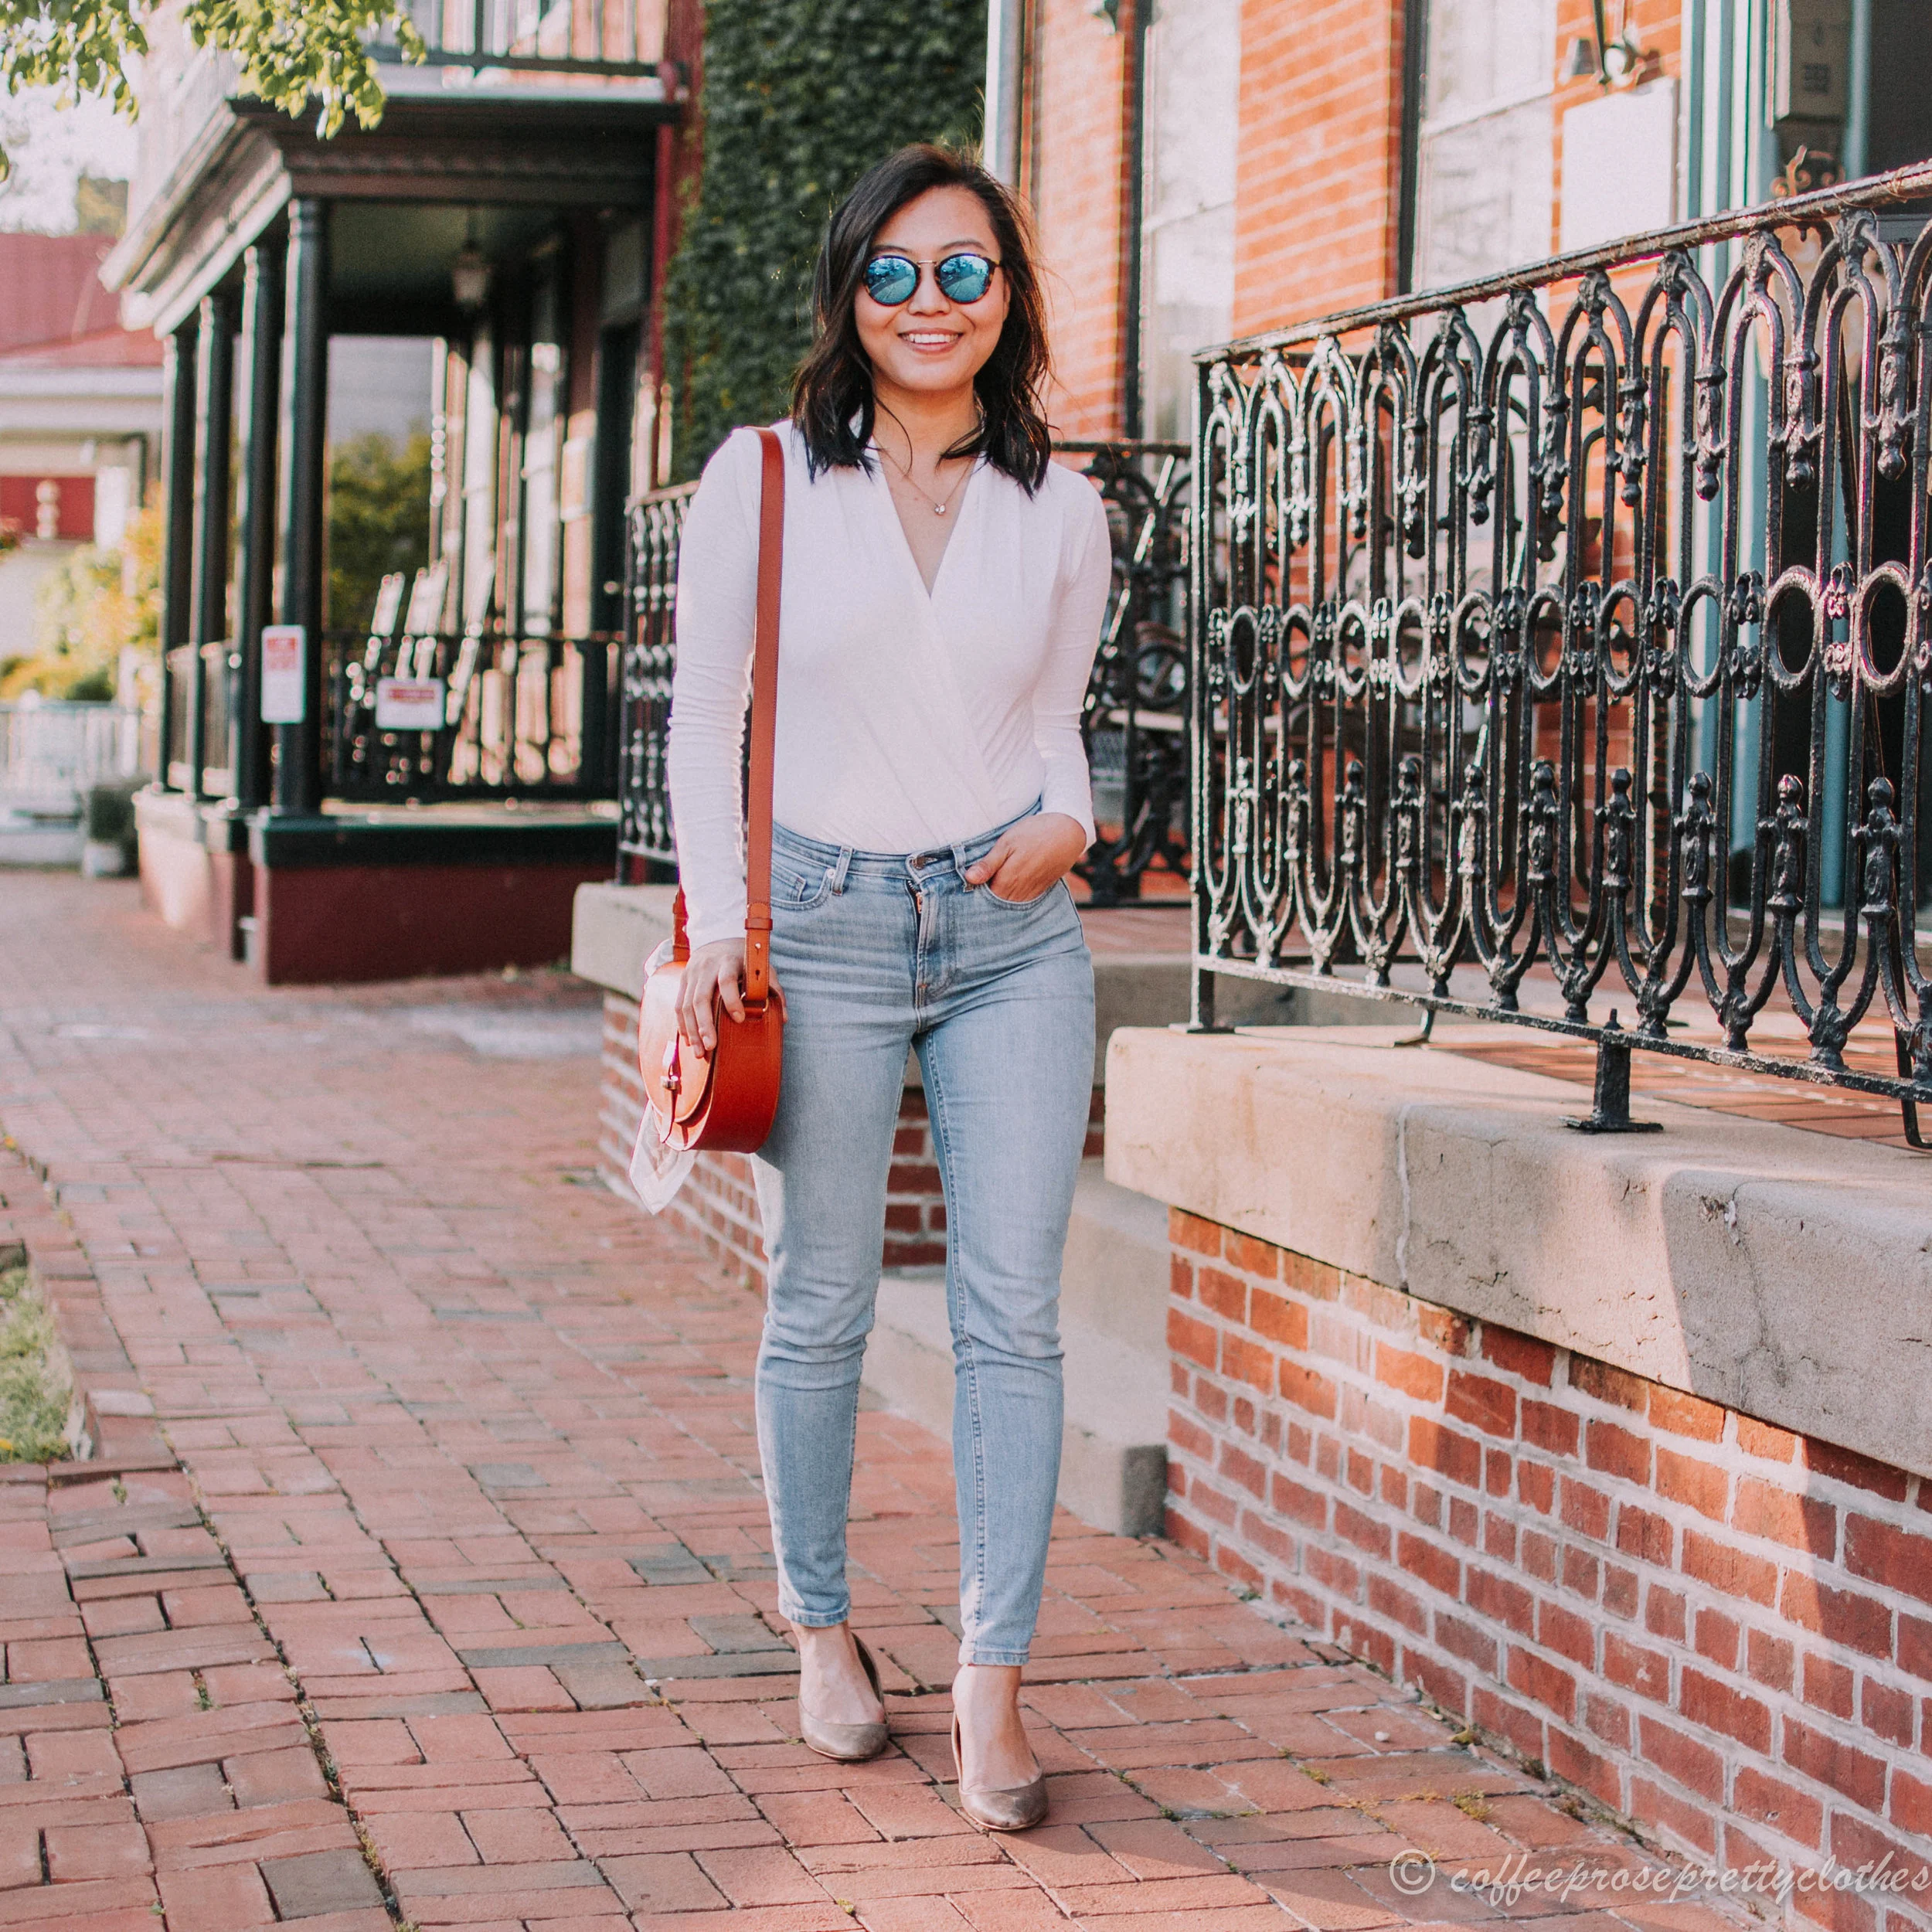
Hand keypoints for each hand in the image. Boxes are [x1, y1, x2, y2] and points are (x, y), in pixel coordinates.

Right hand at [675, 938, 779, 1055]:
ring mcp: (692, 973)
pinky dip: (683, 1025)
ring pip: (686, 1005)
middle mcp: (706, 966)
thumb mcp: (762, 967)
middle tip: (711, 1047)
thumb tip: (783, 1018)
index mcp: (728, 961)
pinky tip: (690, 1041)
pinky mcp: (683, 981)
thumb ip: (773, 990)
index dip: (732, 1000)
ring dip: (692, 1031)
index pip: (726, 980)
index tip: (739, 1019)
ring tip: (700, 1052)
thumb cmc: (745, 959)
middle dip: (705, 1024)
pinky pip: (679, 1005)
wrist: (718, 940)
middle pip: (701, 997)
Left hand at [962, 812, 1087, 903]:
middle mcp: (1019, 892)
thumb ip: (988, 864)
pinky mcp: (1039, 891)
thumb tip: (969, 879)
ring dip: (997, 903)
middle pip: (995, 906)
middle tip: (970, 897)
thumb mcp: (1006, 843)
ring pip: (1008, 906)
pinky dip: (1011, 901)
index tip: (962, 892)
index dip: (972, 897)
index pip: (983, 899)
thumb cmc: (1034, 833)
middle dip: (983, 903)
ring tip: (987, 894)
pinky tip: (1005, 893)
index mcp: (1007, 880)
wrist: (1067, 833)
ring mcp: (1030, 893)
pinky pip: (1021, 902)